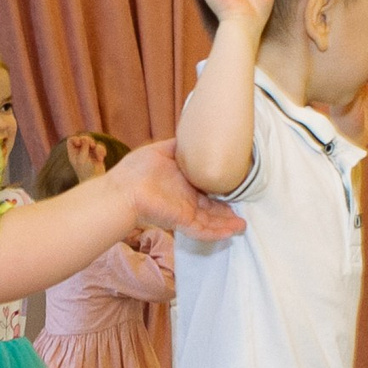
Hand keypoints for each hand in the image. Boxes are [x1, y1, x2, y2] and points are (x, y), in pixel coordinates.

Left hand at [65, 133, 108, 184]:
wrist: (95, 182)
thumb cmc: (86, 172)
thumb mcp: (82, 159)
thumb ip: (83, 147)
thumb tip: (86, 138)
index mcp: (73, 154)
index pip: (71, 140)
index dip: (76, 139)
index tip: (80, 143)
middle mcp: (80, 153)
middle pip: (83, 138)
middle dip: (88, 140)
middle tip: (92, 145)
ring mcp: (89, 154)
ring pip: (93, 142)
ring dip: (97, 147)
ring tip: (99, 156)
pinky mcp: (97, 156)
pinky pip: (100, 147)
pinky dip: (102, 151)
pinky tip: (102, 159)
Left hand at [104, 141, 242, 241]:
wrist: (122, 188)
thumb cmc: (137, 169)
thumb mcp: (163, 150)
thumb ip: (180, 145)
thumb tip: (193, 136)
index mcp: (182, 184)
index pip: (206, 189)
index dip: (220, 190)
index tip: (235, 186)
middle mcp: (185, 198)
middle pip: (211, 208)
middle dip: (227, 212)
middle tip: (244, 211)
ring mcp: (183, 211)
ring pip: (210, 221)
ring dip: (227, 225)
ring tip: (244, 226)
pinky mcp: (180, 221)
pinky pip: (202, 230)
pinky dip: (217, 232)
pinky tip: (232, 232)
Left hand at [317, 61, 367, 143]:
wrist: (349, 143)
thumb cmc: (339, 128)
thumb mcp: (340, 112)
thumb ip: (342, 99)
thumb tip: (324, 92)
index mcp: (337, 89)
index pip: (341, 70)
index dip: (346, 58)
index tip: (353, 47)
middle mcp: (344, 89)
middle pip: (354, 70)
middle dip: (363, 60)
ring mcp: (355, 93)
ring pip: (366, 76)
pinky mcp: (365, 100)